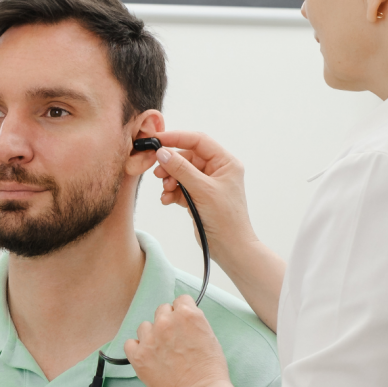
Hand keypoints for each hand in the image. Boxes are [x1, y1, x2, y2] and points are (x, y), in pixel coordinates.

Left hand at [125, 295, 231, 386]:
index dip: (182, 312)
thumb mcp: (209, 337)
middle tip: (173, 339)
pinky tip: (147, 357)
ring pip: (145, 326)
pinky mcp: (138, 355)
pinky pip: (130, 343)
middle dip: (167, 322)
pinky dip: (136, 349)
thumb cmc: (210, 370)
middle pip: (161, 310)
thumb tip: (183, 320)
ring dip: (151, 335)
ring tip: (161, 351)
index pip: (180, 300)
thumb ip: (193, 323)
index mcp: (187, 315)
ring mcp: (150, 338)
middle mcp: (166, 322)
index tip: (182, 322)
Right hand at [153, 131, 257, 268]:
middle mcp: (217, 170)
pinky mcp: (198, 197)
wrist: (230, 248)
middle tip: (157, 173)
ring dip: (170, 181)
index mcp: (225, 162)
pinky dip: (172, 192)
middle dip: (171, 165)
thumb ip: (181, 169)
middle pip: (187, 157)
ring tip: (166, 191)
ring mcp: (207, 184)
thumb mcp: (202, 190)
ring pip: (181, 173)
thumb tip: (163, 153)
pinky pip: (180, 187)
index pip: (198, 141)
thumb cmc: (225, 219)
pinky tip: (167, 201)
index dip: (177, 138)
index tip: (157, 141)